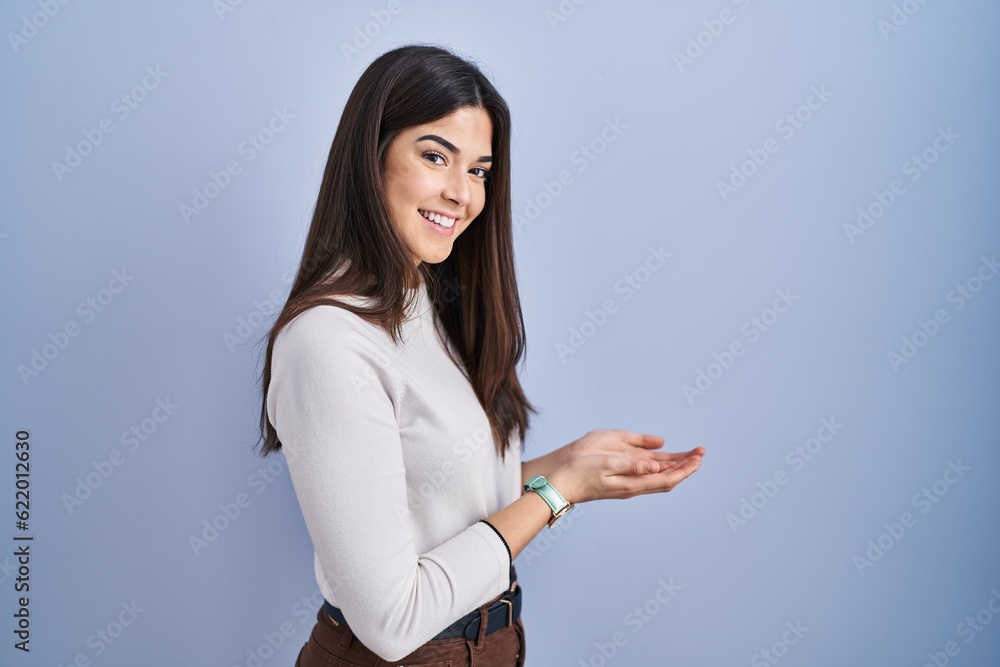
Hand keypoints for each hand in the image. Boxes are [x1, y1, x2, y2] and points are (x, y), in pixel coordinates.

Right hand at [546, 429, 704, 503]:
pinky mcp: (621, 479)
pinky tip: (665, 458)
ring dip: (675, 466)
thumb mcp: (606, 465)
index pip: (666, 478)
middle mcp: (633, 485)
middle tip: (700, 453)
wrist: (560, 483)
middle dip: (685, 466)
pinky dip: (661, 465)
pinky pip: (647, 474)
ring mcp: (627, 483)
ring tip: (690, 455)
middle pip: (667, 478)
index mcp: (632, 484)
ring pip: (659, 476)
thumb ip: (632, 465)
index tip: (698, 459)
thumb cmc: (579, 473)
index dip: (684, 469)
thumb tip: (656, 465)